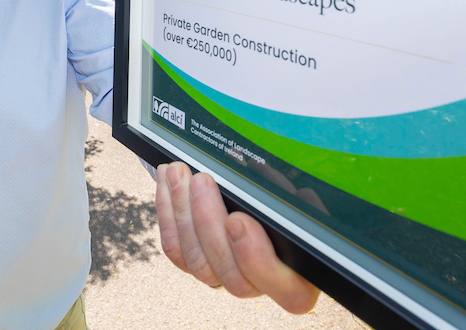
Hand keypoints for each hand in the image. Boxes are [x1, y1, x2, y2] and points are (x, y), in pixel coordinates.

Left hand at [155, 161, 319, 313]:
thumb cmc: (283, 197)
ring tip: (180, 173)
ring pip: (199, 264)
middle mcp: (260, 286)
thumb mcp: (292, 193)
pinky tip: (167, 182)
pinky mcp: (196, 266)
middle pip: (232, 276)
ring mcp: (224, 278)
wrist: (254, 195)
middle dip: (210, 223)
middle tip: (202, 180)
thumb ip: (284, 197)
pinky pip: (177, 251)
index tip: (238, 220)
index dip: (258, 259)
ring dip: (184, 212)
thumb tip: (263, 182)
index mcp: (298, 277)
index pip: (288, 292)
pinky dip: (168, 214)